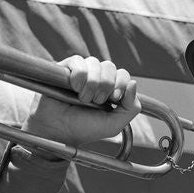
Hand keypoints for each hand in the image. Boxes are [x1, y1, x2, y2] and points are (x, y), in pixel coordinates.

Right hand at [23, 55, 139, 147]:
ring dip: (91, 83)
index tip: (113, 99)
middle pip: (110, 66)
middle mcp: (97, 77)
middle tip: (96, 101)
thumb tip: (134, 83)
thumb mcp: (114, 124)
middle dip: (105, 85)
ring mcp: (81, 72)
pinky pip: (78, 61)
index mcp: (110, 88)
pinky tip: (74, 88)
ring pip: (94, 63)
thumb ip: (131, 107)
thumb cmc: (85, 129)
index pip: (123, 74)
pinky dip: (79, 76)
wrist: (59, 132)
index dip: (121, 84)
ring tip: (83, 98)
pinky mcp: (65, 69)